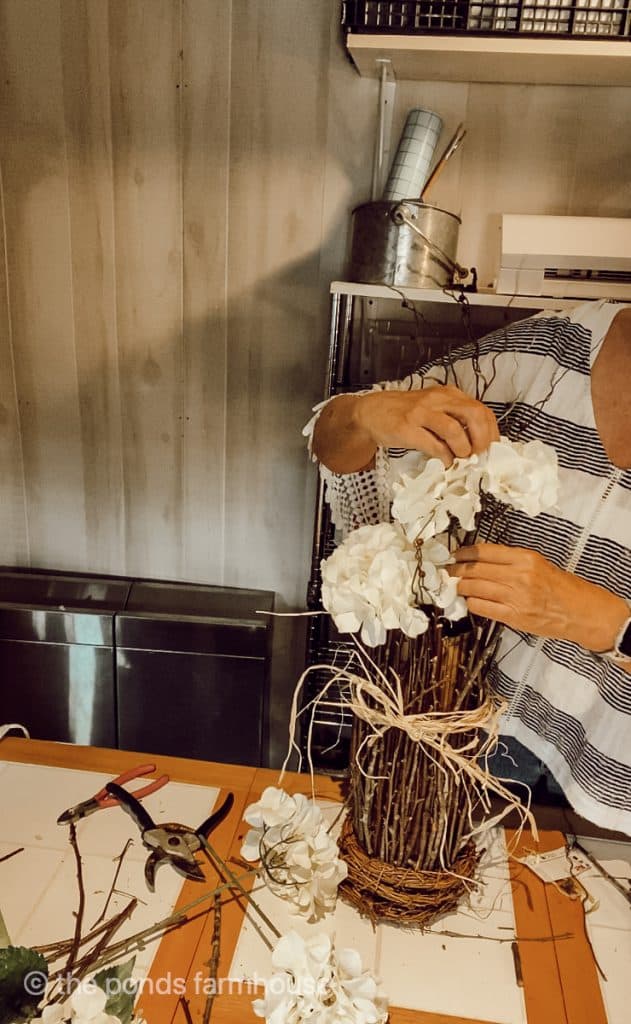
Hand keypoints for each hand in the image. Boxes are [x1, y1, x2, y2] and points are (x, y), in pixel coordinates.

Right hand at [355, 385, 498, 464]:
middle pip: (473, 415)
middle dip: (482, 439)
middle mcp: (437, 400)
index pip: (481, 409)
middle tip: (479, 456)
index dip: (491, 432)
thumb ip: (453, 420)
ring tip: (461, 459)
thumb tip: (477, 444)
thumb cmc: (404, 413)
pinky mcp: (407, 428)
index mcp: (448, 394)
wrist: (371, 412)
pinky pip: (433, 444)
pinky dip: (444, 457)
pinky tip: (445, 463)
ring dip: (463, 449)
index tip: (491, 449)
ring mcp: (421, 413)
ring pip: (454, 429)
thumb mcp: (433, 409)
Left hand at [448, 542, 629, 652]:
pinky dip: (471, 603)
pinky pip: (481, 608)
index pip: (483, 551)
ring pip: (473, 588)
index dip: (463, 553)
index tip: (454, 555)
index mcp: (524, 558)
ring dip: (460, 587)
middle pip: (474, 570)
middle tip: (446, 572)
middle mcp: (518, 575)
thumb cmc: (561, 586)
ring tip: (454, 586)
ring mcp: (515, 597)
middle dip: (455, 571)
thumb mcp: (538, 564)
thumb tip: (480, 561)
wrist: (580, 612)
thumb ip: (511, 561)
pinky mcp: (513, 616)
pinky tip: (470, 601)